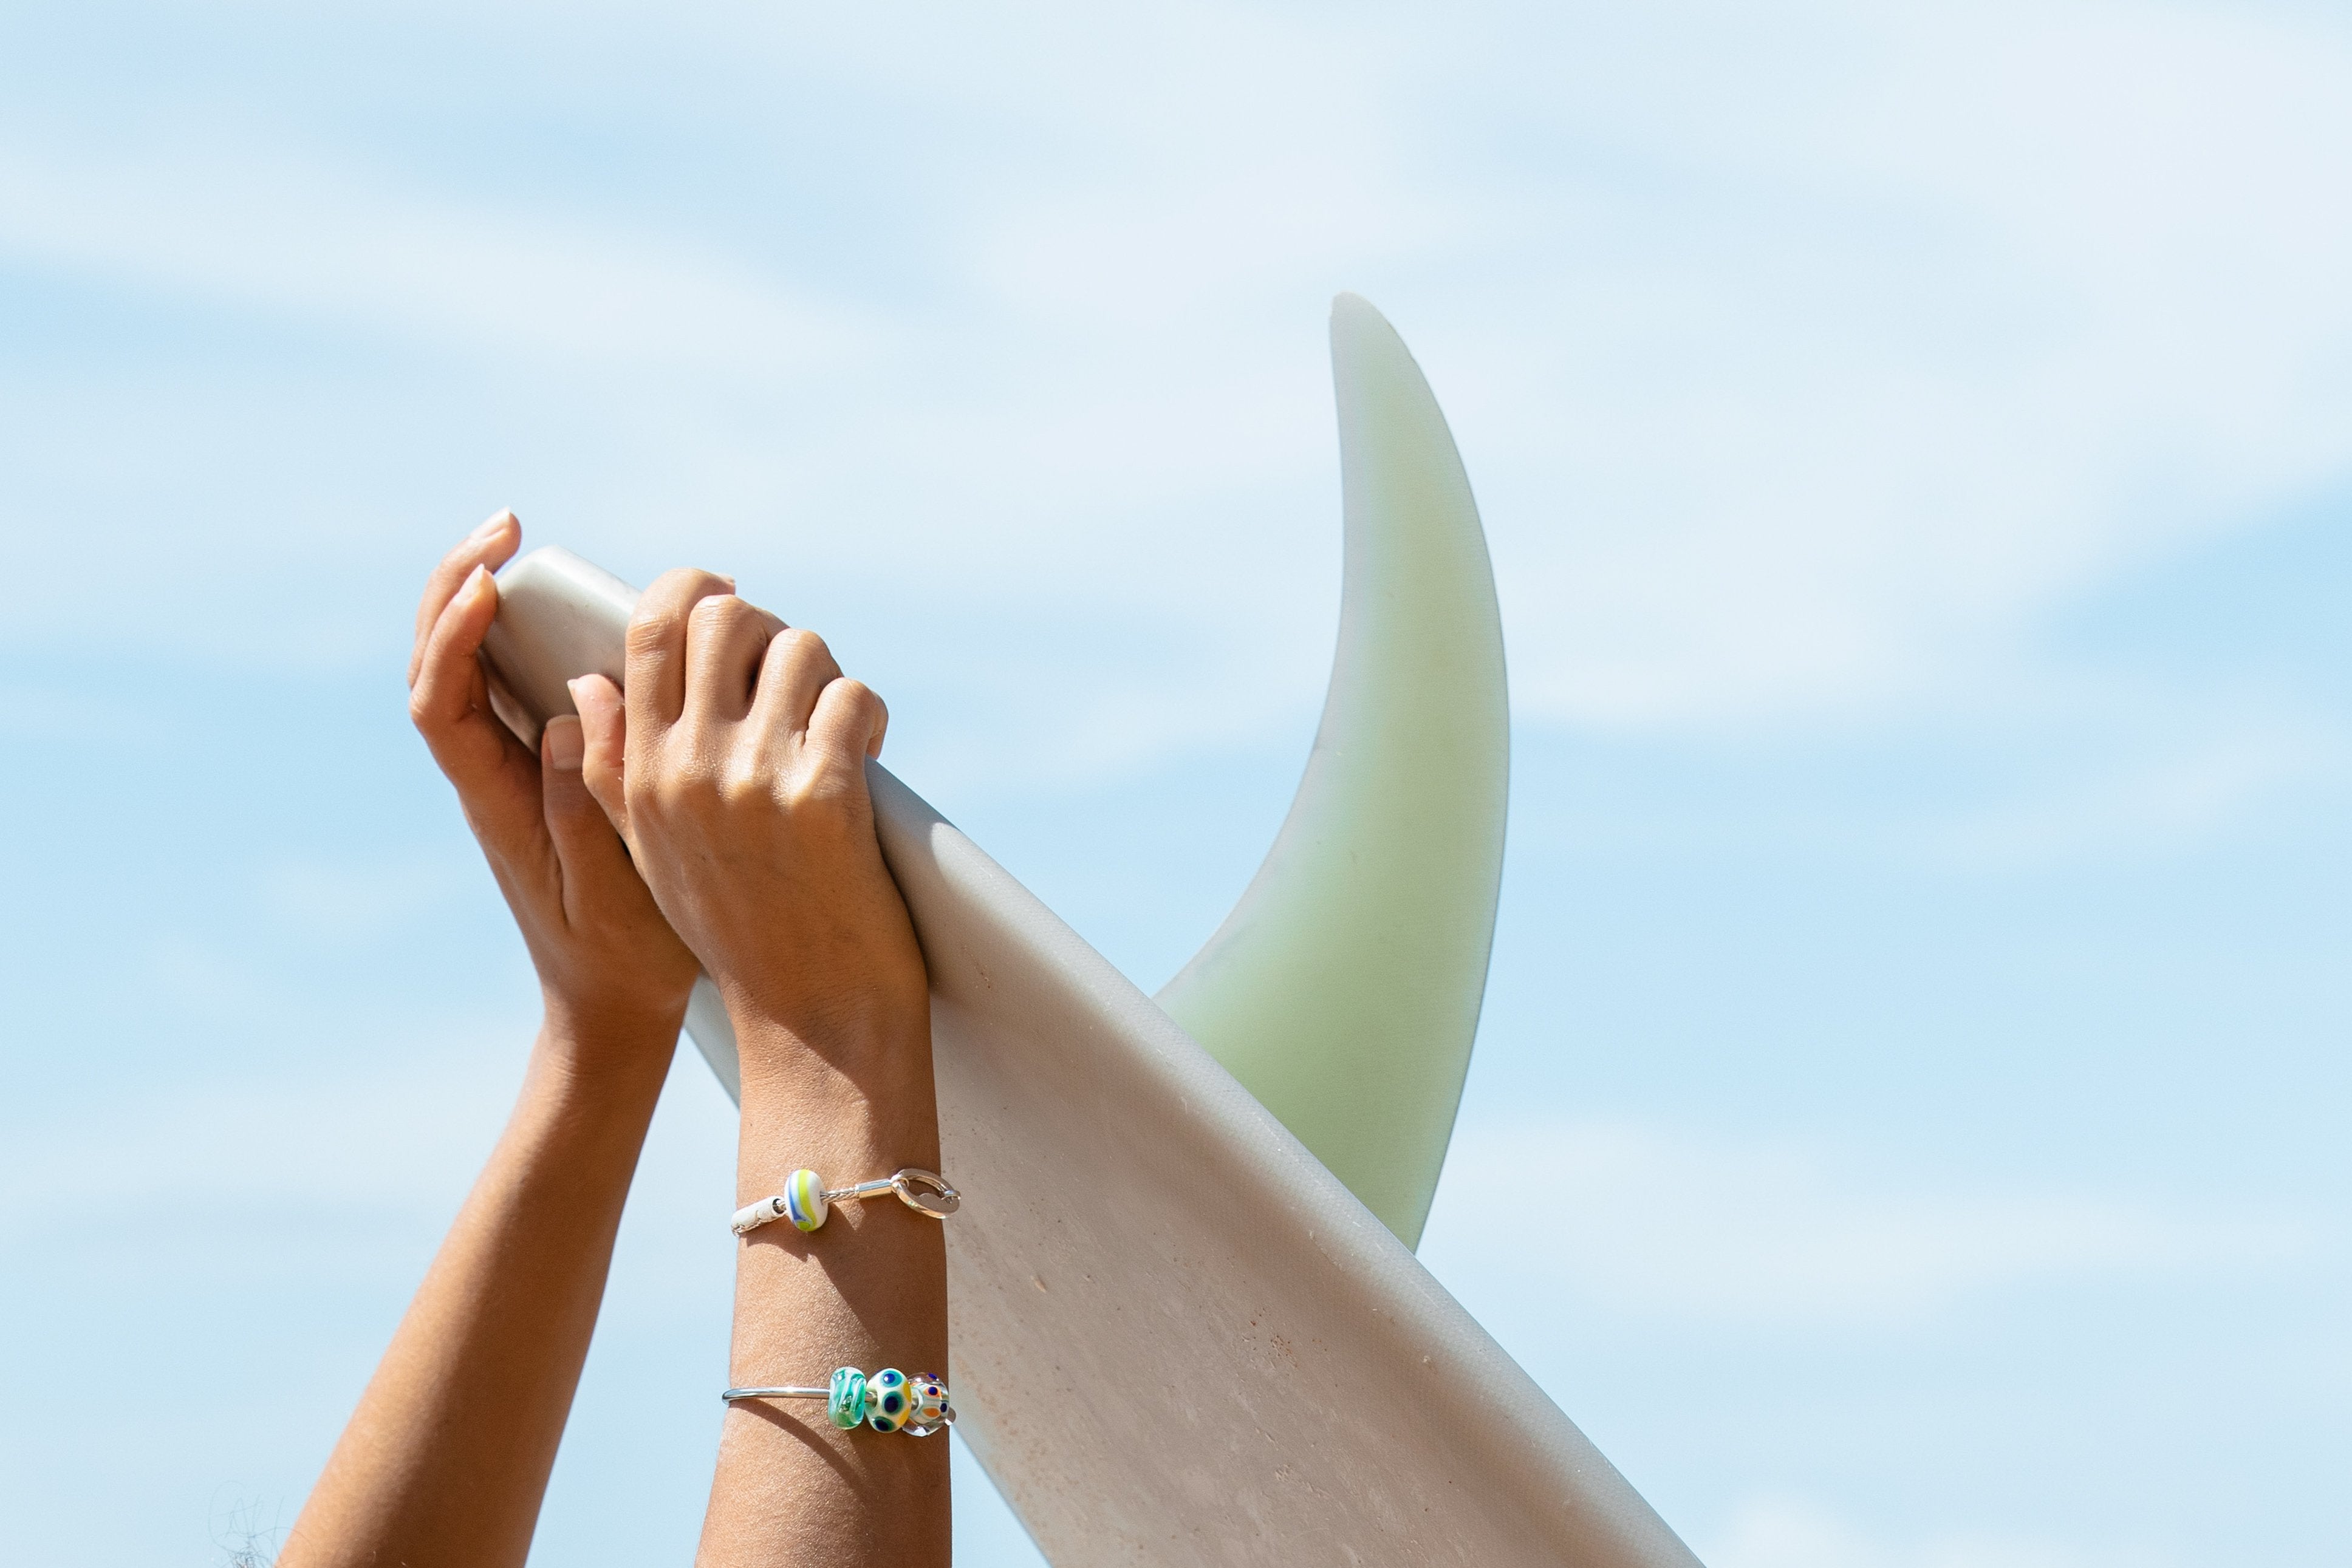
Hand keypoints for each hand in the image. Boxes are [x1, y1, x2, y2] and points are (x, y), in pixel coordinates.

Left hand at [408, 514, 700, 1053]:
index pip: (440, 702)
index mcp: (492, 803)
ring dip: (484, 595)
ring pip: (470, 666)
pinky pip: (517, 684)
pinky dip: (530, 631)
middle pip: (437, 664)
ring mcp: (513, 768)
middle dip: (457, 585)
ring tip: (520, 540)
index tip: (490, 584)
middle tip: (507, 525)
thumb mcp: (609, 892)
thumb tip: (563, 713)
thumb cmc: (619, 959)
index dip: (451, 635)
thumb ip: (582, 805)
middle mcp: (490, 775)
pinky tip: (571, 602)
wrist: (614, 1006)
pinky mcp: (545, 767)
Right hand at [568, 570, 927, 1099]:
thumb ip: (614, 768)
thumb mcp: (654, 853)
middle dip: (773, 630)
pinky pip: (853, 697)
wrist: (814, 1022)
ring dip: (830, 677)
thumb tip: (588, 681)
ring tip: (836, 728)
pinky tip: (870, 757)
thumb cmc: (742, 933)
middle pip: (727, 617)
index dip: (694, 589)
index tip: (733, 600)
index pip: (651, 627)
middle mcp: (687, 769)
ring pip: (802, 648)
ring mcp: (755, 781)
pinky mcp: (824, 797)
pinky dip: (871, 717)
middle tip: (799, 677)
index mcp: (640, 773)